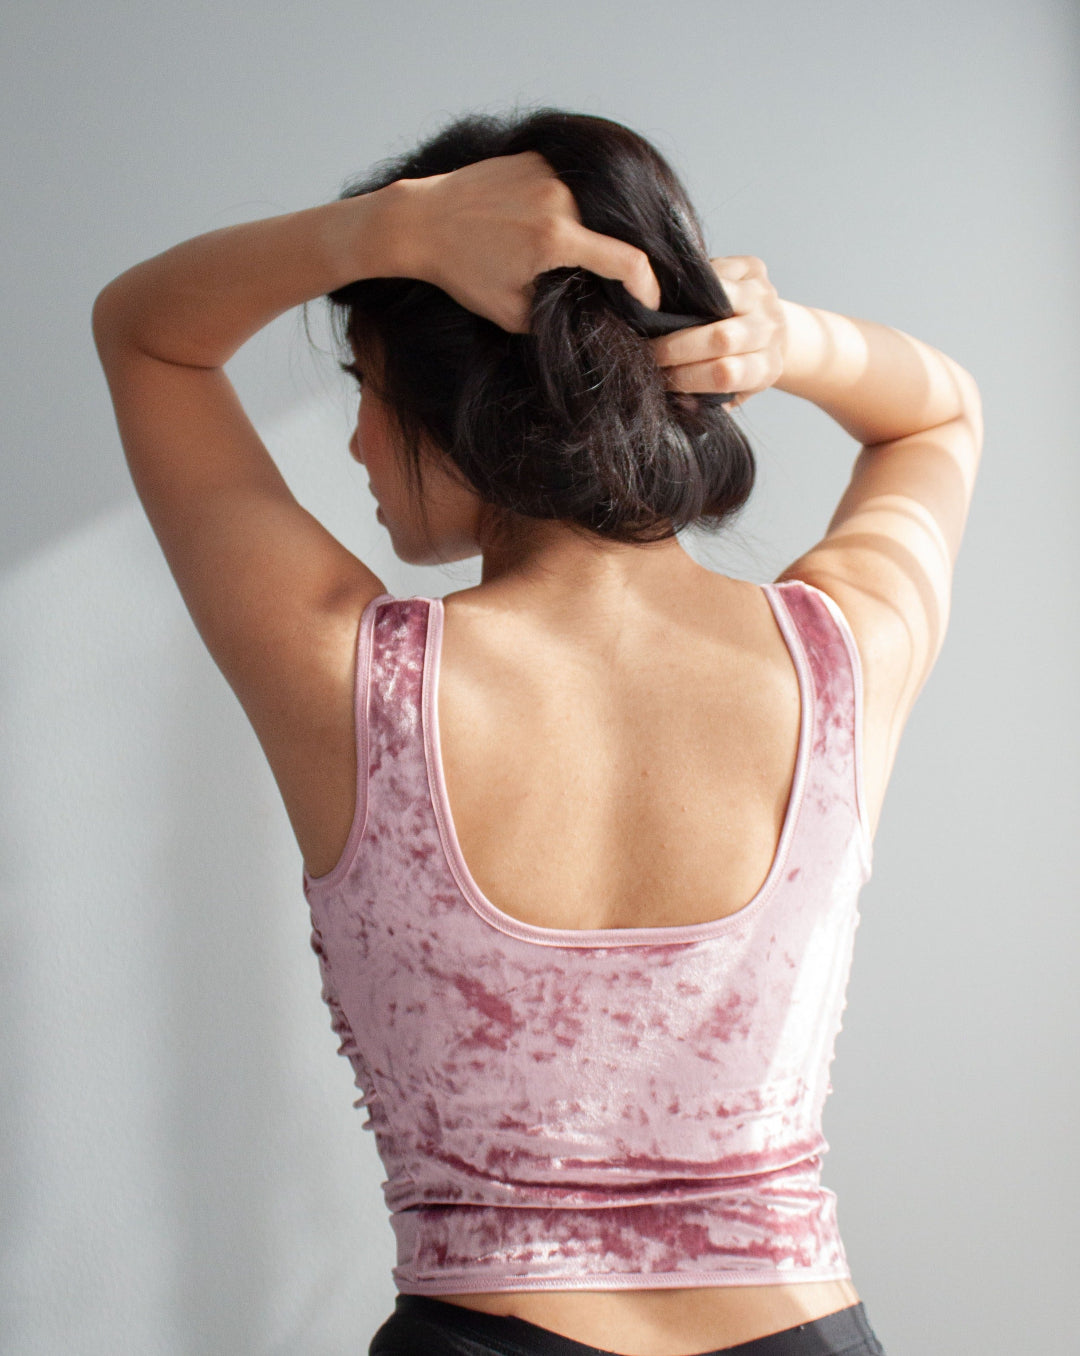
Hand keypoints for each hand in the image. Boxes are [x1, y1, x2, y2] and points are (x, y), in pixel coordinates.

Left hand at [396, 150, 661, 332]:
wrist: (422, 221)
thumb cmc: (462, 271)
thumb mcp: (509, 312)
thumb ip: (555, 316)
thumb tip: (587, 314)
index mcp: (556, 239)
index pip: (627, 262)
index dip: (646, 288)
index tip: (647, 304)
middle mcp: (559, 199)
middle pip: (609, 234)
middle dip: (610, 263)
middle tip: (598, 285)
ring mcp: (548, 173)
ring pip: (591, 210)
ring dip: (589, 234)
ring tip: (562, 254)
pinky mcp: (536, 159)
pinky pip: (570, 188)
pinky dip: (568, 209)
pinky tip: (541, 225)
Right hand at [648, 256, 786, 408]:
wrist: (772, 329)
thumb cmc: (740, 365)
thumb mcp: (730, 393)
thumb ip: (706, 402)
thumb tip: (680, 403)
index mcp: (766, 368)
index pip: (724, 374)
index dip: (685, 377)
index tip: (658, 378)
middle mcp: (770, 330)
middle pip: (721, 338)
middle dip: (675, 346)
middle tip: (648, 352)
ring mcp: (765, 297)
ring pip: (718, 302)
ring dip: (680, 313)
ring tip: (655, 323)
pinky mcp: (754, 269)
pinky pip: (714, 273)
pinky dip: (689, 285)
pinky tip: (670, 297)